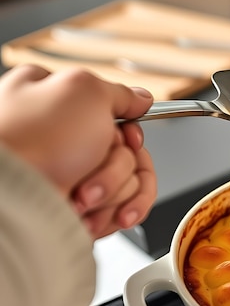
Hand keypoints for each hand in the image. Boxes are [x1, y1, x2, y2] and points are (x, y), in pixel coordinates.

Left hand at [0, 65, 157, 237]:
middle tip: (92, 161)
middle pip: (127, 151)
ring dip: (112, 189)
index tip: (129, 138)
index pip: (120, 117)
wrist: (8, 200)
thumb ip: (120, 92)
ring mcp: (69, 176)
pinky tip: (87, 215)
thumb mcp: (85, 91)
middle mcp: (64, 140)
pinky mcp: (76, 209)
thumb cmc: (31, 142)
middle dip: (120, 163)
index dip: (131, 130)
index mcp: (61, 103)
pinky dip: (108, 215)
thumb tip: (141, 99)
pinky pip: (116, 211)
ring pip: (125, 181)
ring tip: (82, 195)